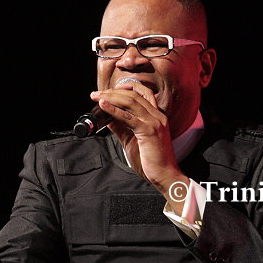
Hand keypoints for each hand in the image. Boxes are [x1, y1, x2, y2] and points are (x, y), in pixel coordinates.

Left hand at [90, 82, 187, 197]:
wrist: (165, 176)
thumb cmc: (151, 161)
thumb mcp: (132, 141)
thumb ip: (121, 128)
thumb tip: (107, 119)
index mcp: (156, 116)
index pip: (143, 92)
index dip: (126, 87)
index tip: (110, 89)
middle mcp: (157, 116)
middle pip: (134, 94)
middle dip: (113, 91)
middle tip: (96, 93)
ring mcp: (154, 122)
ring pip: (131, 101)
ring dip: (111, 97)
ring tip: (97, 97)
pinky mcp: (149, 131)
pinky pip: (128, 117)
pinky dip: (113, 110)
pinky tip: (103, 106)